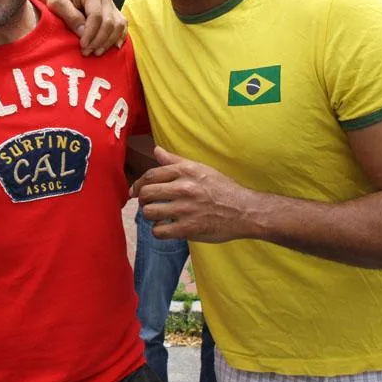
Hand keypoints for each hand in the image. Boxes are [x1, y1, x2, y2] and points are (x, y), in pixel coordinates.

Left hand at [31, 0, 126, 55]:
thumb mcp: (55, 2)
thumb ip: (69, 15)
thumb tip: (82, 32)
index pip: (96, 16)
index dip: (91, 33)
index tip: (82, 46)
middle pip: (109, 22)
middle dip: (99, 40)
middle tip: (86, 52)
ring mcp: (110, 4)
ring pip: (118, 25)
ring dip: (109, 41)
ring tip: (96, 52)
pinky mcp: (112, 12)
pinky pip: (122, 26)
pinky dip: (120, 37)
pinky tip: (113, 47)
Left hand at [131, 146, 257, 242]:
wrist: (245, 210)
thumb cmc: (222, 189)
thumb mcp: (201, 169)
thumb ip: (175, 161)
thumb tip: (156, 150)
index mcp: (186, 171)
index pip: (150, 175)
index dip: (139, 184)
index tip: (136, 191)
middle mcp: (184, 188)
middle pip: (146, 193)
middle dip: (143, 200)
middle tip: (148, 204)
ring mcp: (186, 209)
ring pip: (149, 212)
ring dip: (151, 216)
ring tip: (159, 216)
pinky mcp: (188, 228)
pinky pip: (159, 231)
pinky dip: (159, 231)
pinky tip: (167, 228)